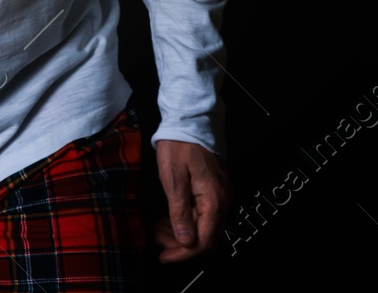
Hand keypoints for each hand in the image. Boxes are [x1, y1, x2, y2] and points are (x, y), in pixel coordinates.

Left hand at [151, 139, 230, 262]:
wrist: (190, 120)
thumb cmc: (179, 144)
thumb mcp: (173, 179)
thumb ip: (179, 212)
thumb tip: (185, 241)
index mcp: (214, 199)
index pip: (204, 241)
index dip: (183, 253)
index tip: (164, 256)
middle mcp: (223, 200)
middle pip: (205, 237)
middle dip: (179, 243)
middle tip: (155, 238)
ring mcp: (220, 194)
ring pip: (203, 226)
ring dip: (180, 231)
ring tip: (156, 226)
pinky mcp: (215, 190)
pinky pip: (203, 213)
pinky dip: (185, 218)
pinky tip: (167, 216)